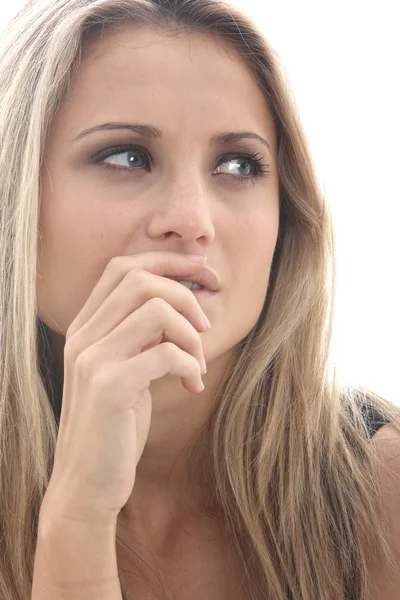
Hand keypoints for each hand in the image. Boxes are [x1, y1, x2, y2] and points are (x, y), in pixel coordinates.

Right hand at [40, 252, 210, 524]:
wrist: (87, 483)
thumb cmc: (115, 424)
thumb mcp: (126, 370)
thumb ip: (142, 336)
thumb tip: (187, 302)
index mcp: (85, 327)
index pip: (122, 267)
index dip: (167, 261)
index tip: (203, 272)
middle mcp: (82, 336)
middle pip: (140, 279)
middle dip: (185, 292)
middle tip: (208, 322)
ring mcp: (92, 359)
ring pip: (156, 310)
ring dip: (191, 334)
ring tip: (197, 363)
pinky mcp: (110, 386)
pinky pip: (165, 352)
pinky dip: (190, 364)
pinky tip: (193, 386)